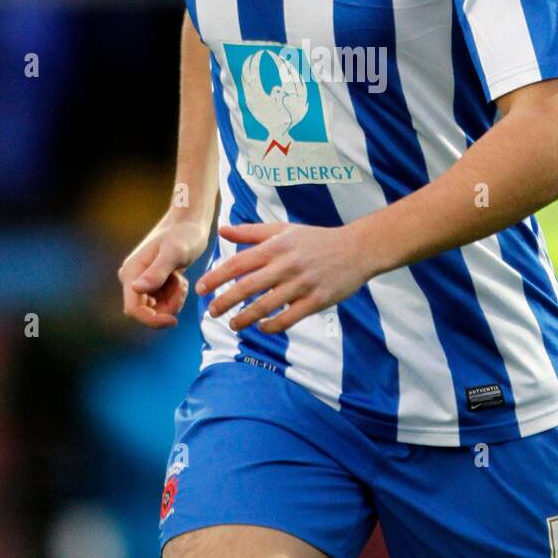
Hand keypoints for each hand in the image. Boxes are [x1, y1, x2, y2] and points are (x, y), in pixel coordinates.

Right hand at [117, 215, 209, 328]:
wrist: (189, 223)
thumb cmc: (184, 234)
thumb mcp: (174, 253)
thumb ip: (157, 272)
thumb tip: (136, 289)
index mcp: (132, 272)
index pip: (133, 310)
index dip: (152, 320)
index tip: (174, 321)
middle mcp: (132, 278)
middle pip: (146, 312)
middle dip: (167, 306)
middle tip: (182, 284)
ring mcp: (141, 281)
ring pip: (156, 308)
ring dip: (173, 299)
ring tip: (181, 278)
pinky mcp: (151, 282)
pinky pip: (162, 301)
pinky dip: (174, 295)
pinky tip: (179, 277)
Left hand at [196, 221, 368, 333]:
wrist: (357, 249)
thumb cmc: (316, 239)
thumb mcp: (284, 230)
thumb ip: (251, 232)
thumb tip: (222, 231)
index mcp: (276, 247)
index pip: (238, 263)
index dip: (216, 277)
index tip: (201, 289)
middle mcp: (286, 265)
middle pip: (246, 287)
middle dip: (224, 302)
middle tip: (211, 313)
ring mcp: (301, 284)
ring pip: (265, 306)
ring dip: (244, 318)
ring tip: (233, 325)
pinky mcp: (316, 300)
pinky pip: (288, 318)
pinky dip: (271, 326)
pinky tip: (262, 328)